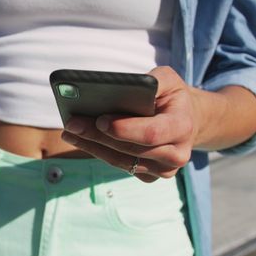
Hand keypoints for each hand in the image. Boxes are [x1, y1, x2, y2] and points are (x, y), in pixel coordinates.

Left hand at [61, 66, 198, 182]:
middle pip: (130, 149)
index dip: (124, 128)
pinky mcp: (148, 176)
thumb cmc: (171, 96)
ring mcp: (162, 170)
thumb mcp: (168, 79)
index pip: (151, 133)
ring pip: (120, 161)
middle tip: (72, 123)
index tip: (100, 119)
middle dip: (98, 135)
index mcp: (182, 127)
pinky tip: (79, 139)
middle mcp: (176, 154)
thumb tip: (121, 86)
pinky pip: (119, 166)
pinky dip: (98, 151)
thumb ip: (152, 80)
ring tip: (69, 131)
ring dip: (91, 145)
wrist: (186, 119)